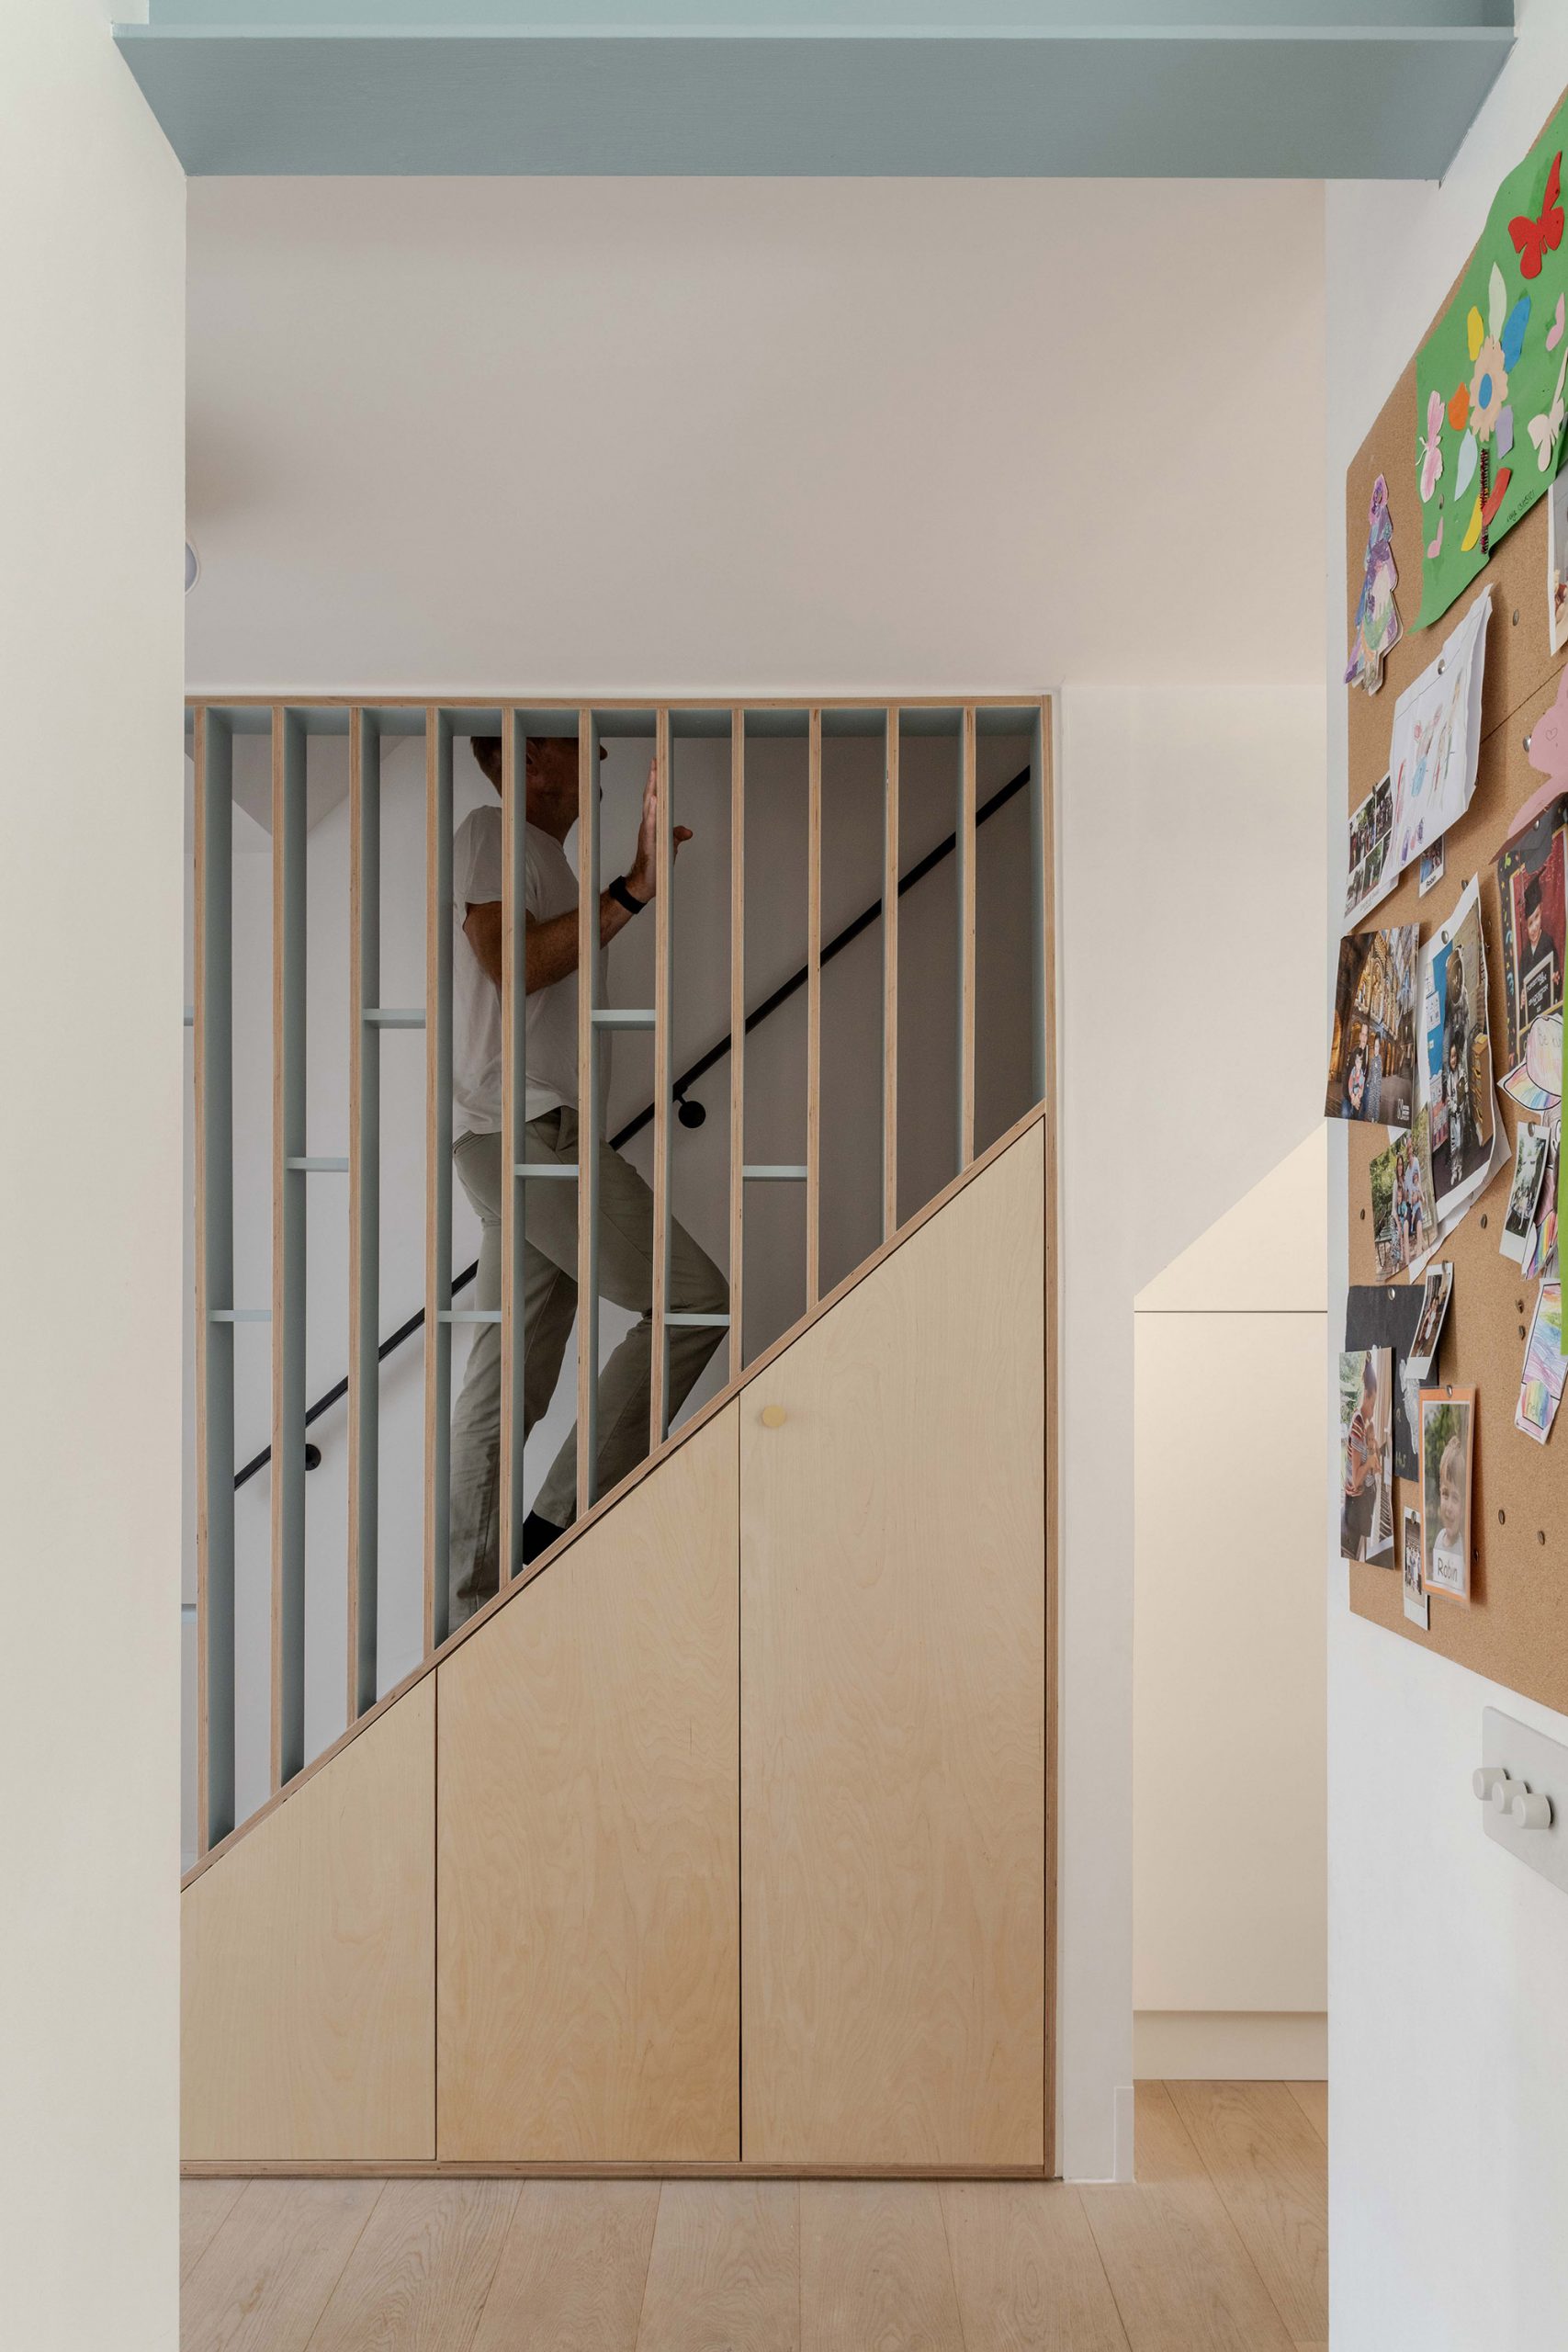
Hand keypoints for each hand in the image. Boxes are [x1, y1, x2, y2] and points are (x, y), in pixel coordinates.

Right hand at [625, 756, 691, 900]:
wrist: (645, 882)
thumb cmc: (655, 863)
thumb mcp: (670, 846)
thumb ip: (677, 835)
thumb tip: (688, 831)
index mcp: (652, 822)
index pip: (655, 797)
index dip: (656, 782)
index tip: (657, 766)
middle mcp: (647, 824)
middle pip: (650, 796)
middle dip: (653, 778)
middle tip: (655, 761)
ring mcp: (646, 832)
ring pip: (648, 806)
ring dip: (652, 789)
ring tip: (654, 773)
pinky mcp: (648, 842)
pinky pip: (650, 824)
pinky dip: (652, 811)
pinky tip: (655, 800)